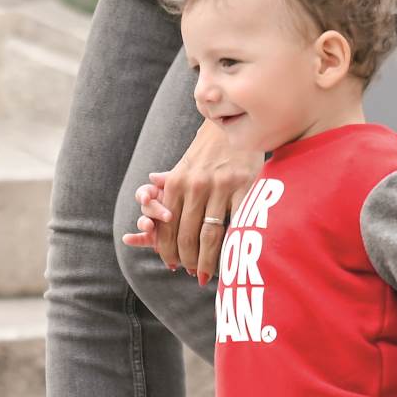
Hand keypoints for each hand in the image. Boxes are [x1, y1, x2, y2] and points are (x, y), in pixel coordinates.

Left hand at [121, 118, 263, 282]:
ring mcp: (221, 186)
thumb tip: (150, 184)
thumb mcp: (186, 162)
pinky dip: (234, 244)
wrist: (238, 122)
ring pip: (210, 234)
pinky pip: (237, 223)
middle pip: (187, 234)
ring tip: (205, 274)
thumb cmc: (211, 147)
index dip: (167, 248)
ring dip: (206, 260)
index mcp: (177, 181)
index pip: (168, 225)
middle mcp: (196, 185)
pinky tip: (233, 257)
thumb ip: (169, 180)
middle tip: (190, 273)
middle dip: (187, 259)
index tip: (170, 263)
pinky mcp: (245, 187)